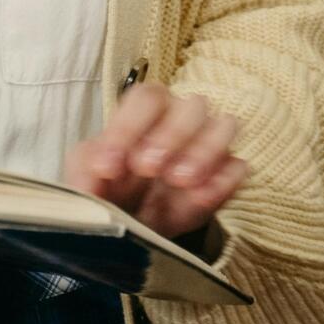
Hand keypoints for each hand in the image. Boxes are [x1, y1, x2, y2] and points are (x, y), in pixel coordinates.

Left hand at [63, 83, 245, 244]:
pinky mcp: (225, 177)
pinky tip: (199, 197)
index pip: (147, 98)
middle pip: (193, 105)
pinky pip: (238, 168)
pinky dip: (222, 180)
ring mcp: (210, 145)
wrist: (131, 225)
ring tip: (178, 180)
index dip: (128, 128)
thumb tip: (98, 175)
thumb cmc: (110, 187)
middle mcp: (182, 119)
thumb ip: (85, 171)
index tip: (108, 168)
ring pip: (226, 125)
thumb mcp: (87, 177)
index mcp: (146, 110)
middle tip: (148, 169)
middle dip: (171, 135)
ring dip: (204, 151)